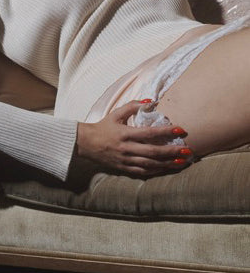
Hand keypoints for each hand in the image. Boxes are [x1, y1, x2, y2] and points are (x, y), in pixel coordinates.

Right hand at [76, 100, 192, 176]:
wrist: (86, 143)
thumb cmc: (103, 126)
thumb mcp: (116, 114)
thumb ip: (133, 106)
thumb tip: (151, 101)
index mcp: (125, 134)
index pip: (149, 133)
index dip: (166, 132)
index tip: (180, 130)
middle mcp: (126, 148)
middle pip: (153, 152)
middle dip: (172, 151)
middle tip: (187, 150)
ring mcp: (125, 160)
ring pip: (150, 164)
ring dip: (168, 163)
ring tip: (183, 162)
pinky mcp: (124, 168)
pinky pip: (143, 171)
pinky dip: (156, 170)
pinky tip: (167, 168)